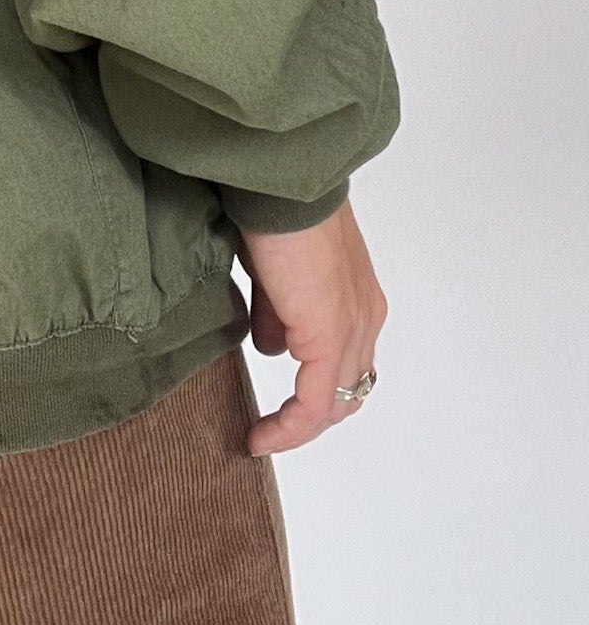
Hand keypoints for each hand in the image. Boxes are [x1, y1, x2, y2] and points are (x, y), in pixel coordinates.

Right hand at [235, 200, 387, 456]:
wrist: (280, 188)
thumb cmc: (272, 211)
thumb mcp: (274, 270)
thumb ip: (278, 309)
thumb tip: (271, 344)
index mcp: (355, 295)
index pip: (344, 358)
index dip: (313, 386)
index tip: (274, 401)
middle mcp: (364, 316)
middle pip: (347, 389)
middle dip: (309, 414)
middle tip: (269, 425)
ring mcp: (352, 330)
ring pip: (335, 402)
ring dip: (298, 424)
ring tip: (261, 433)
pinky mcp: (329, 340)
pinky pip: (314, 404)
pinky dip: (289, 428)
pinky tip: (260, 436)